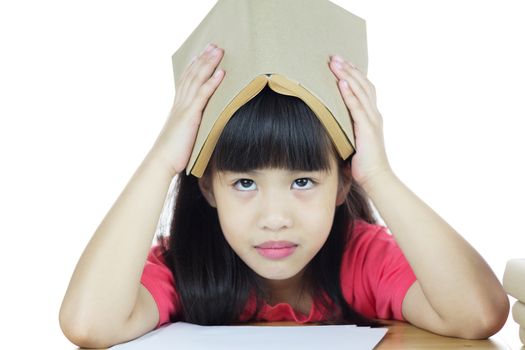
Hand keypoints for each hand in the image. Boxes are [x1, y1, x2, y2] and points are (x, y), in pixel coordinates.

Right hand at [148, 43, 224, 175]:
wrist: (162, 161)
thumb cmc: (173, 152)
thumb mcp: (182, 134)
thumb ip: (190, 125)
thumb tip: (197, 125)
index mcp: (178, 106)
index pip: (186, 80)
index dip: (195, 65)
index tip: (203, 52)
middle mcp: (180, 103)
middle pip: (192, 74)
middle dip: (204, 58)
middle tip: (214, 45)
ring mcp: (184, 108)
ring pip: (197, 80)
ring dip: (209, 64)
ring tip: (219, 51)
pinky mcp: (190, 116)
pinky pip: (203, 95)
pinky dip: (212, 82)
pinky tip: (221, 73)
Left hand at [328, 55, 393, 189]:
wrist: (376, 178)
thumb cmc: (363, 163)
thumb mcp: (353, 140)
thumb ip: (346, 129)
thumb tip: (329, 124)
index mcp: (371, 116)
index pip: (363, 88)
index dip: (353, 74)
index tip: (340, 63)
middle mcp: (374, 114)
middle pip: (362, 84)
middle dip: (348, 69)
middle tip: (334, 57)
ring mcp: (372, 121)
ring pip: (360, 92)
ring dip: (347, 76)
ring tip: (335, 64)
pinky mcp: (367, 130)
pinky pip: (357, 108)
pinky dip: (350, 94)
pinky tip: (342, 84)